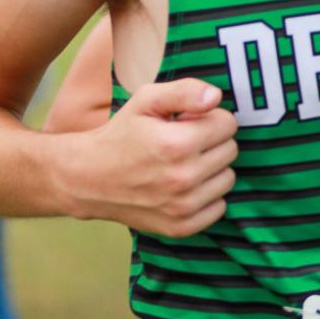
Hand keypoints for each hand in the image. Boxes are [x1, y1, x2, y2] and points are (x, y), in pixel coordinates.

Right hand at [61, 78, 238, 236]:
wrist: (88, 178)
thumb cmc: (121, 134)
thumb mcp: (146, 100)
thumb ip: (184, 91)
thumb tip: (216, 97)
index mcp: (176, 144)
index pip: (227, 124)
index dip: (210, 118)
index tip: (189, 122)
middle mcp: (182, 178)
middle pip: (230, 150)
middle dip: (212, 141)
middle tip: (184, 142)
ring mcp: (182, 207)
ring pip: (228, 178)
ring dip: (212, 169)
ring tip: (183, 163)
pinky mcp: (181, 227)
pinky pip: (219, 207)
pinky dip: (207, 196)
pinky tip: (184, 186)